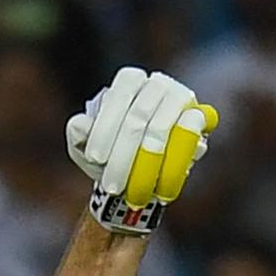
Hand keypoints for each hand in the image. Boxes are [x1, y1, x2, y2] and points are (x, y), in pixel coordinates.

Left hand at [66, 67, 218, 231]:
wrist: (136, 173)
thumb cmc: (108, 155)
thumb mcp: (83, 147)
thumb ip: (77, 135)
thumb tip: (80, 124)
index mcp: (129, 81)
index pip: (118, 97)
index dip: (105, 128)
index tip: (96, 158)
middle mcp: (157, 84)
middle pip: (138, 118)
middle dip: (123, 156)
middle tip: (111, 186)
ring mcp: (181, 98)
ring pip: (161, 130)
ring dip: (144, 166)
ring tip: (131, 193)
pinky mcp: (199, 116)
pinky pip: (187, 136)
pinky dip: (172, 163)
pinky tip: (161, 187)